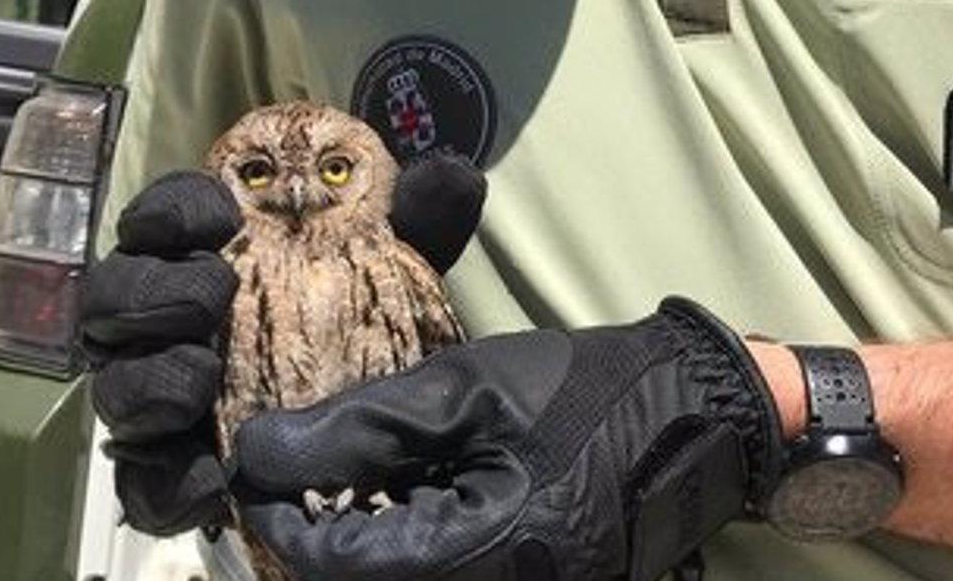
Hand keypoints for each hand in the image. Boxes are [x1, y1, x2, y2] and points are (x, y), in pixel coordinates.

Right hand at [81, 151, 485, 534]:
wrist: (362, 407)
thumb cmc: (359, 312)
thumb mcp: (395, 263)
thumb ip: (417, 217)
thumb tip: (453, 175)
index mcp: (199, 253)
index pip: (160, 215)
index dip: (172, 207)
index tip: (218, 213)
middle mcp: (160, 318)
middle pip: (115, 295)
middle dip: (152, 287)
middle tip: (211, 290)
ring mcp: (155, 394)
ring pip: (116, 385)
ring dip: (149, 378)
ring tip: (199, 379)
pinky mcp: (169, 467)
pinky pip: (144, 481)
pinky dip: (168, 481)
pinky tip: (210, 480)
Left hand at [230, 298, 785, 580]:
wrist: (695, 411)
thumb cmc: (586, 391)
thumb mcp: (464, 391)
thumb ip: (357, 428)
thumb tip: (257, 453)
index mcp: (475, 557)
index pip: (332, 564)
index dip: (278, 514)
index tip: (259, 463)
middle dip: (318, 537)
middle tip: (300, 475)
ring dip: (362, 545)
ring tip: (353, 483)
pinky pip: (447, 576)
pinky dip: (410, 546)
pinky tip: (412, 498)